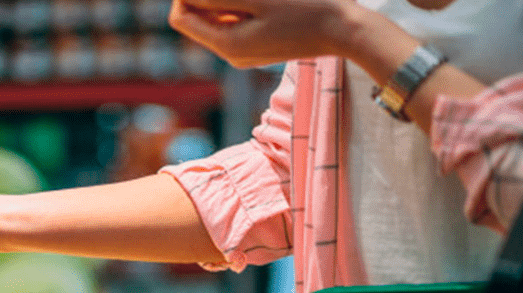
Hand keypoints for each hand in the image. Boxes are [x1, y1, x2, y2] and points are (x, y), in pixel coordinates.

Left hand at [169, 0, 363, 67]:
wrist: (346, 30)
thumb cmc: (307, 8)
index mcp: (226, 45)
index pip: (180, 16)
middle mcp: (230, 54)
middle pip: (197, 18)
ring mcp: (244, 52)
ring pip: (217, 18)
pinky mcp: (258, 46)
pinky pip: (236, 21)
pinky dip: (241, 5)